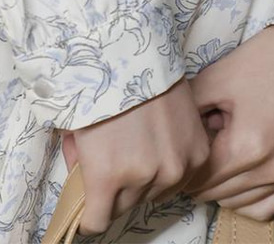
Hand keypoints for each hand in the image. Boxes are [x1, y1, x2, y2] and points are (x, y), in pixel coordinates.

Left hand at [60, 76, 211, 232]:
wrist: (135, 49)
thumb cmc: (99, 85)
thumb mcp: (75, 131)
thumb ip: (79, 167)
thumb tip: (84, 182)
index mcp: (108, 176)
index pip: (97, 223)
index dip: (89, 215)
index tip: (88, 205)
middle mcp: (144, 177)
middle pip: (126, 207)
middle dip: (116, 192)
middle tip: (113, 163)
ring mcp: (175, 165)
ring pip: (155, 193)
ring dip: (145, 180)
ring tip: (139, 147)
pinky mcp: (197, 151)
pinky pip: (182, 177)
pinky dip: (171, 166)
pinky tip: (161, 144)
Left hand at [178, 23, 273, 221]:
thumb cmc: (271, 57)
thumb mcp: (220, 77)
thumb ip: (190, 111)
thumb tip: (175, 135)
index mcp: (247, 146)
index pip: (198, 179)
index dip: (185, 164)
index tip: (181, 150)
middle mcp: (273, 169)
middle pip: (217, 195)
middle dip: (203, 174)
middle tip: (203, 145)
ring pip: (241, 205)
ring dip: (224, 188)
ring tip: (223, 155)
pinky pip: (270, 207)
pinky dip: (251, 199)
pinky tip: (243, 175)